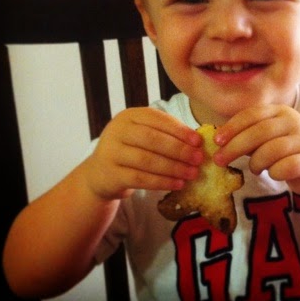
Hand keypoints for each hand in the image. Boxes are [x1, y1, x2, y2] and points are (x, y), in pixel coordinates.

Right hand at [82, 108, 203, 200]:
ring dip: (174, 168)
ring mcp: (111, 152)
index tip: (198, 141)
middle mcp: (117, 130)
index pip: (158, 120)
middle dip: (179, 150)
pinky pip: (140, 179)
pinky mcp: (110, 174)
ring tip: (192, 174)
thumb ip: (167, 134)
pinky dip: (162, 182)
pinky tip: (178, 184)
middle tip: (198, 159)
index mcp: (129, 116)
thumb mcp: (144, 135)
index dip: (180, 130)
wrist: (100, 174)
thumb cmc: (132, 150)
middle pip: (153, 139)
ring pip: (148, 160)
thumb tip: (197, 142)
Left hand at [214, 105, 299, 194]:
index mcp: (280, 111)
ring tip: (255, 169)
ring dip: (256, 162)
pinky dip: (274, 172)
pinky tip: (274, 173)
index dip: (231, 127)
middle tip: (219, 160)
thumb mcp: (267, 138)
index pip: (251, 114)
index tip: (216, 141)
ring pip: (271, 150)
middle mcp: (293, 121)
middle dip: (235, 147)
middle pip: (259, 132)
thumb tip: (219, 141)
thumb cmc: (284, 152)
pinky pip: (285, 167)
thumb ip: (248, 135)